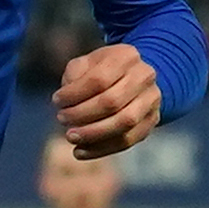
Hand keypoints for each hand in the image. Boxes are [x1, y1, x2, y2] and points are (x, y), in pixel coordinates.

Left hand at [53, 44, 161, 159]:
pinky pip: (128, 141)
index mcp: (127, 56)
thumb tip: (66, 99)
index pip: (99, 79)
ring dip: (93, 134)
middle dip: (82, 114)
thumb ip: (74, 75)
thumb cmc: (102, 71)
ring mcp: (152, 100)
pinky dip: (101, 149)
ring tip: (70, 136)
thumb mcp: (86, 64)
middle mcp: (145, 76)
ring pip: (124, 123)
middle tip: (61, 119)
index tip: (56, 101)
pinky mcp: (152, 121)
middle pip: (112, 102)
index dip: (74, 93)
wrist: (134, 79)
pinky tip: (80, 151)